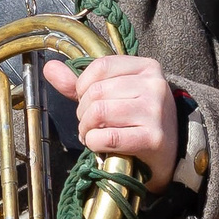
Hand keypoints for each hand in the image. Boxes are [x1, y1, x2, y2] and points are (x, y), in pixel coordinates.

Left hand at [42, 53, 178, 191]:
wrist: (169, 152)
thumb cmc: (137, 120)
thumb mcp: (114, 94)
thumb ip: (81, 83)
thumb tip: (49, 68)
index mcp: (147, 67)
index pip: (100, 66)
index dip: (82, 85)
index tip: (85, 100)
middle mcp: (154, 85)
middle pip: (97, 91)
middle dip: (83, 112)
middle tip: (88, 124)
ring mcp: (155, 112)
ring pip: (99, 112)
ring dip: (86, 129)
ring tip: (91, 134)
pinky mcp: (153, 138)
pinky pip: (109, 137)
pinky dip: (95, 142)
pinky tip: (99, 145)